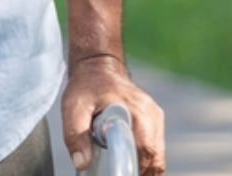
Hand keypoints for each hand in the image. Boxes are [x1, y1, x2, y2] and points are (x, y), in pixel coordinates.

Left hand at [62, 56, 164, 174]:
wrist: (96, 66)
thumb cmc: (85, 86)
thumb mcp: (73, 107)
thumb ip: (76, 135)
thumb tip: (82, 164)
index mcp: (136, 108)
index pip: (145, 149)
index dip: (135, 167)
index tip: (122, 173)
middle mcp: (151, 113)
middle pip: (155, 157)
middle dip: (140, 171)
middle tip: (120, 173)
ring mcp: (155, 117)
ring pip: (157, 155)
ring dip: (142, 166)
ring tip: (122, 167)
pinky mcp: (154, 121)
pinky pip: (154, 148)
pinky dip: (144, 159)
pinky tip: (127, 159)